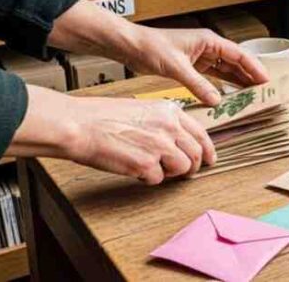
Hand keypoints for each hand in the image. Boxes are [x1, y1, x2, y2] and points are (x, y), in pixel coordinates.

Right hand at [66, 97, 216, 183]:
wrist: (78, 125)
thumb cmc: (101, 117)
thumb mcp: (141, 110)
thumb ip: (163, 123)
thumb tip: (176, 141)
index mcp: (169, 111)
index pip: (201, 133)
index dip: (208, 150)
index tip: (209, 159)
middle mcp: (169, 126)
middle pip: (196, 154)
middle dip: (192, 167)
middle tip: (184, 173)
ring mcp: (160, 146)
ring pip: (182, 169)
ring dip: (169, 173)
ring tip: (150, 168)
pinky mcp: (146, 164)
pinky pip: (157, 179)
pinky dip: (146, 178)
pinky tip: (132, 168)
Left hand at [120, 27, 269, 105]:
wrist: (131, 46)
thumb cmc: (152, 48)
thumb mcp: (176, 67)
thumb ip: (197, 84)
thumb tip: (216, 100)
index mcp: (209, 41)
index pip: (238, 55)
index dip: (254, 67)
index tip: (266, 80)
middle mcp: (208, 47)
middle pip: (236, 62)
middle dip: (250, 76)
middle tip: (264, 91)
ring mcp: (201, 57)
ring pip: (226, 70)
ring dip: (238, 82)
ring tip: (251, 95)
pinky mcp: (192, 67)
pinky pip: (213, 77)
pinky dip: (222, 86)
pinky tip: (229, 96)